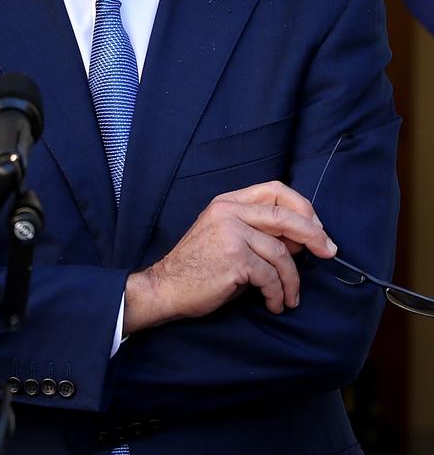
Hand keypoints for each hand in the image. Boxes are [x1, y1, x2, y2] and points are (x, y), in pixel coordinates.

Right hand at [124, 180, 335, 333]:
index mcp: (228, 202)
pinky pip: (270, 276)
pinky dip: (277, 293)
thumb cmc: (199, 267)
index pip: (274, 190)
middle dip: (314, 234)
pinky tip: (274, 304)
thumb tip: (302, 239)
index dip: (301, 206)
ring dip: (292, 280)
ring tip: (290, 297)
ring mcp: (231, 233)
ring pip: (281, 252)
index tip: (316, 227)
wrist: (166, 287)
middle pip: (285, 216)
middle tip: (329, 252)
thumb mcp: (227, 238)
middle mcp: (229, 211)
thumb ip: (259, 232)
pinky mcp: (234, 259)